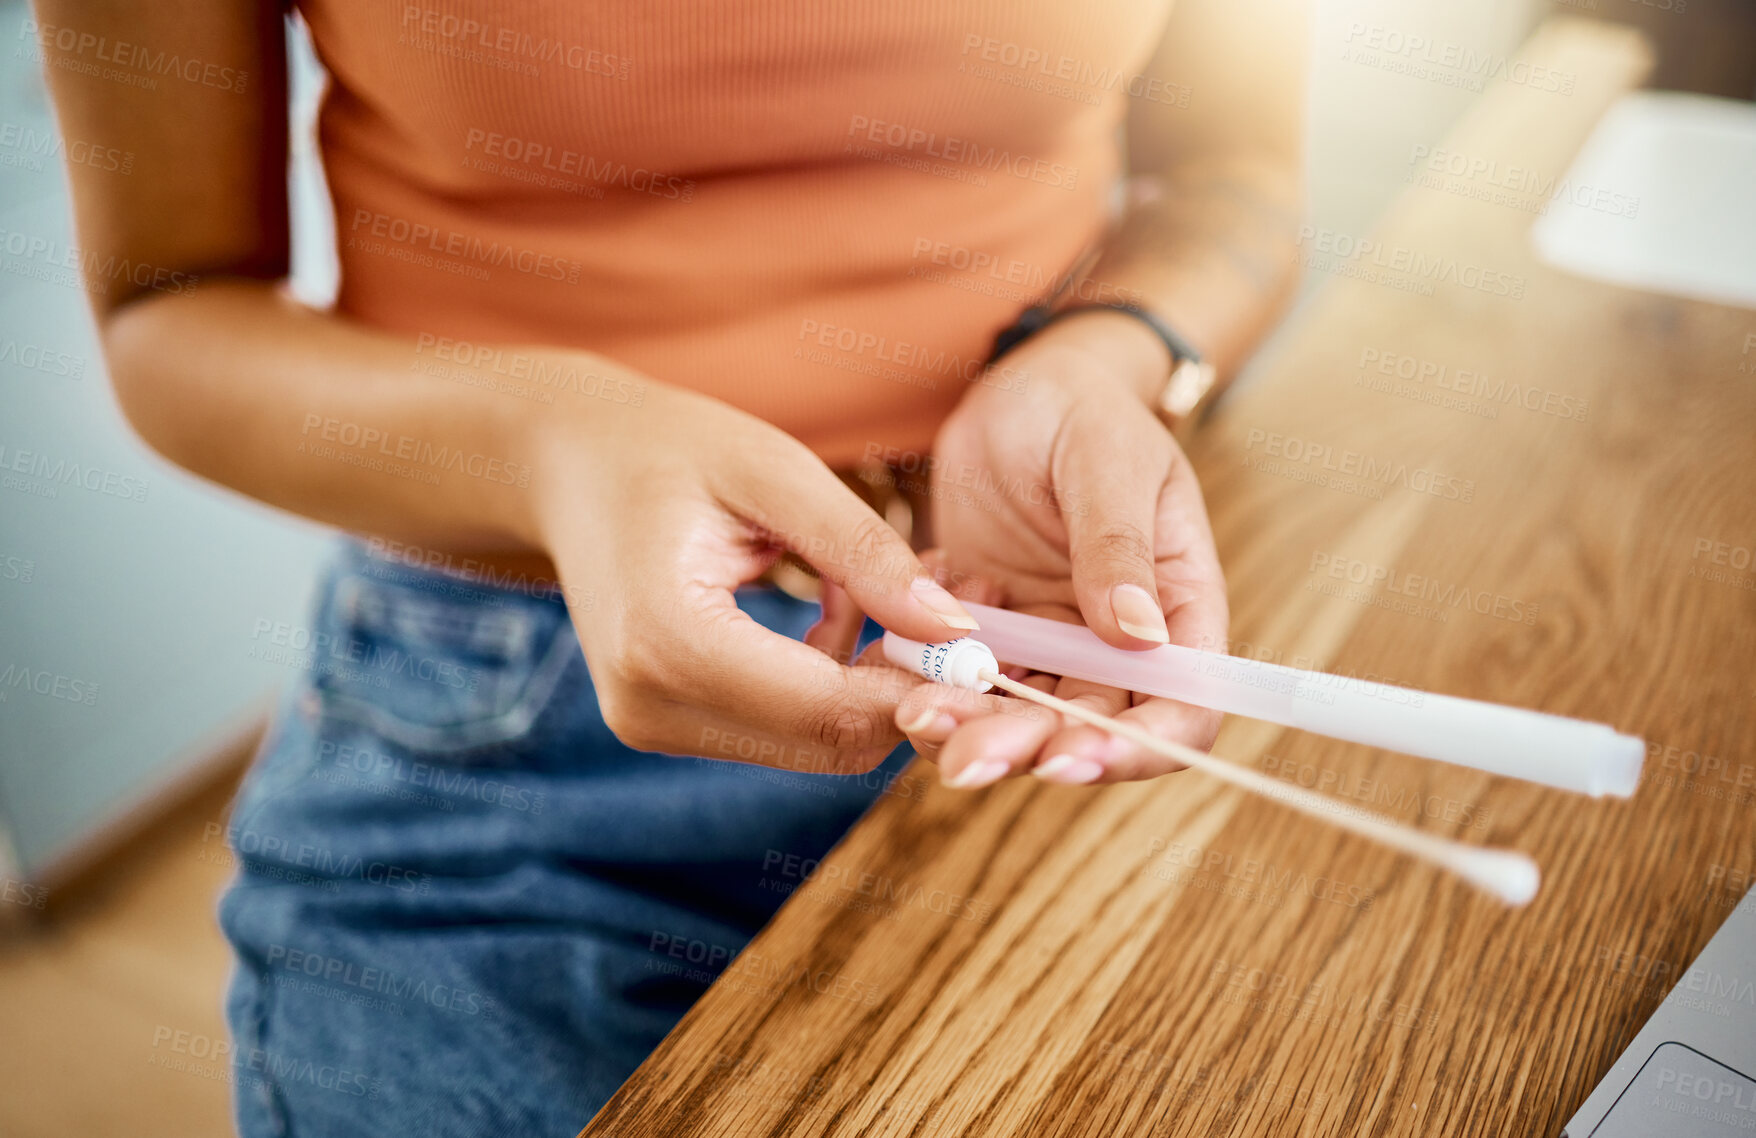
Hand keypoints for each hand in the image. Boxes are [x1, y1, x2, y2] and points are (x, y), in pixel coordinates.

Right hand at [531, 377, 984, 769]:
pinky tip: (837, 608)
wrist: (566, 463)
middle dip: (904, 691)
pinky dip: (831, 682)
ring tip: (880, 589)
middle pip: (826, 745)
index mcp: (668, 641)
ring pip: (813, 744)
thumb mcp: (775, 472)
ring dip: (868, 684)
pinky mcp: (666, 724)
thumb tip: (955, 630)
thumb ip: (865, 552)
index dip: (917, 690)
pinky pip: (784, 729)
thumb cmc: (667, 448)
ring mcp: (652, 725)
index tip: (983, 643)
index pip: (825, 711)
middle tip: (949, 608)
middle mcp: (651, 706)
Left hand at [895, 310, 1227, 785]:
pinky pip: (959, 681)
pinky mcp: (990, 634)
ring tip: (915, 713)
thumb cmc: (1084, 409)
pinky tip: (898, 644)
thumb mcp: (1108, 460)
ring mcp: (1049, 643)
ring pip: (1017, 717)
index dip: (1133, 750)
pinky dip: (927, 679)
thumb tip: (1140, 635)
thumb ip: (1118, 544)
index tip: (1068, 757)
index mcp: (1177, 610)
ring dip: (968, 728)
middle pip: (1086, 730)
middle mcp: (1118, 645)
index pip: (1181, 709)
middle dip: (1026, 748)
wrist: (1018, 390)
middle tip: (963, 756)